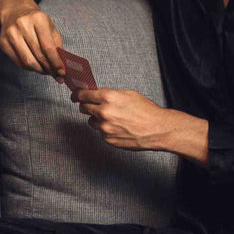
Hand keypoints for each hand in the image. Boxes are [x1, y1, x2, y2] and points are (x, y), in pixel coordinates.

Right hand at [0, 0, 65, 81]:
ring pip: (27, 61)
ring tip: (46, 71)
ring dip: (39, 70)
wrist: (15, 12)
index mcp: (38, 19)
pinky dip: (29, 68)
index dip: (56, 62)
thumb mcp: (50, 28)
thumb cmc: (36, 21)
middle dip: (49, 68)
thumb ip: (57, 46)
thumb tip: (61, 67)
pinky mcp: (3, 43)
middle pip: (38, 55)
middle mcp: (23, 25)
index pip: (48, 47)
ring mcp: (11, 34)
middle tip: (56, 74)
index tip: (62, 72)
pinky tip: (36, 66)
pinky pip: (18, 62)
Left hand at [71, 87, 209, 164]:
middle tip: (91, 105)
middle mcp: (104, 112)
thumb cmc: (146, 111)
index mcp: (108, 97)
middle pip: (84, 108)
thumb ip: (110, 94)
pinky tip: (119, 127)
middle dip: (86, 106)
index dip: (78, 94)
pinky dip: (106, 130)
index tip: (76, 95)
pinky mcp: (108, 139)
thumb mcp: (128, 94)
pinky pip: (101, 133)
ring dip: (98, 119)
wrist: (157, 129)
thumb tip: (97, 94)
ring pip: (92, 121)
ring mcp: (105, 128)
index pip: (84, 95)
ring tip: (113, 118)